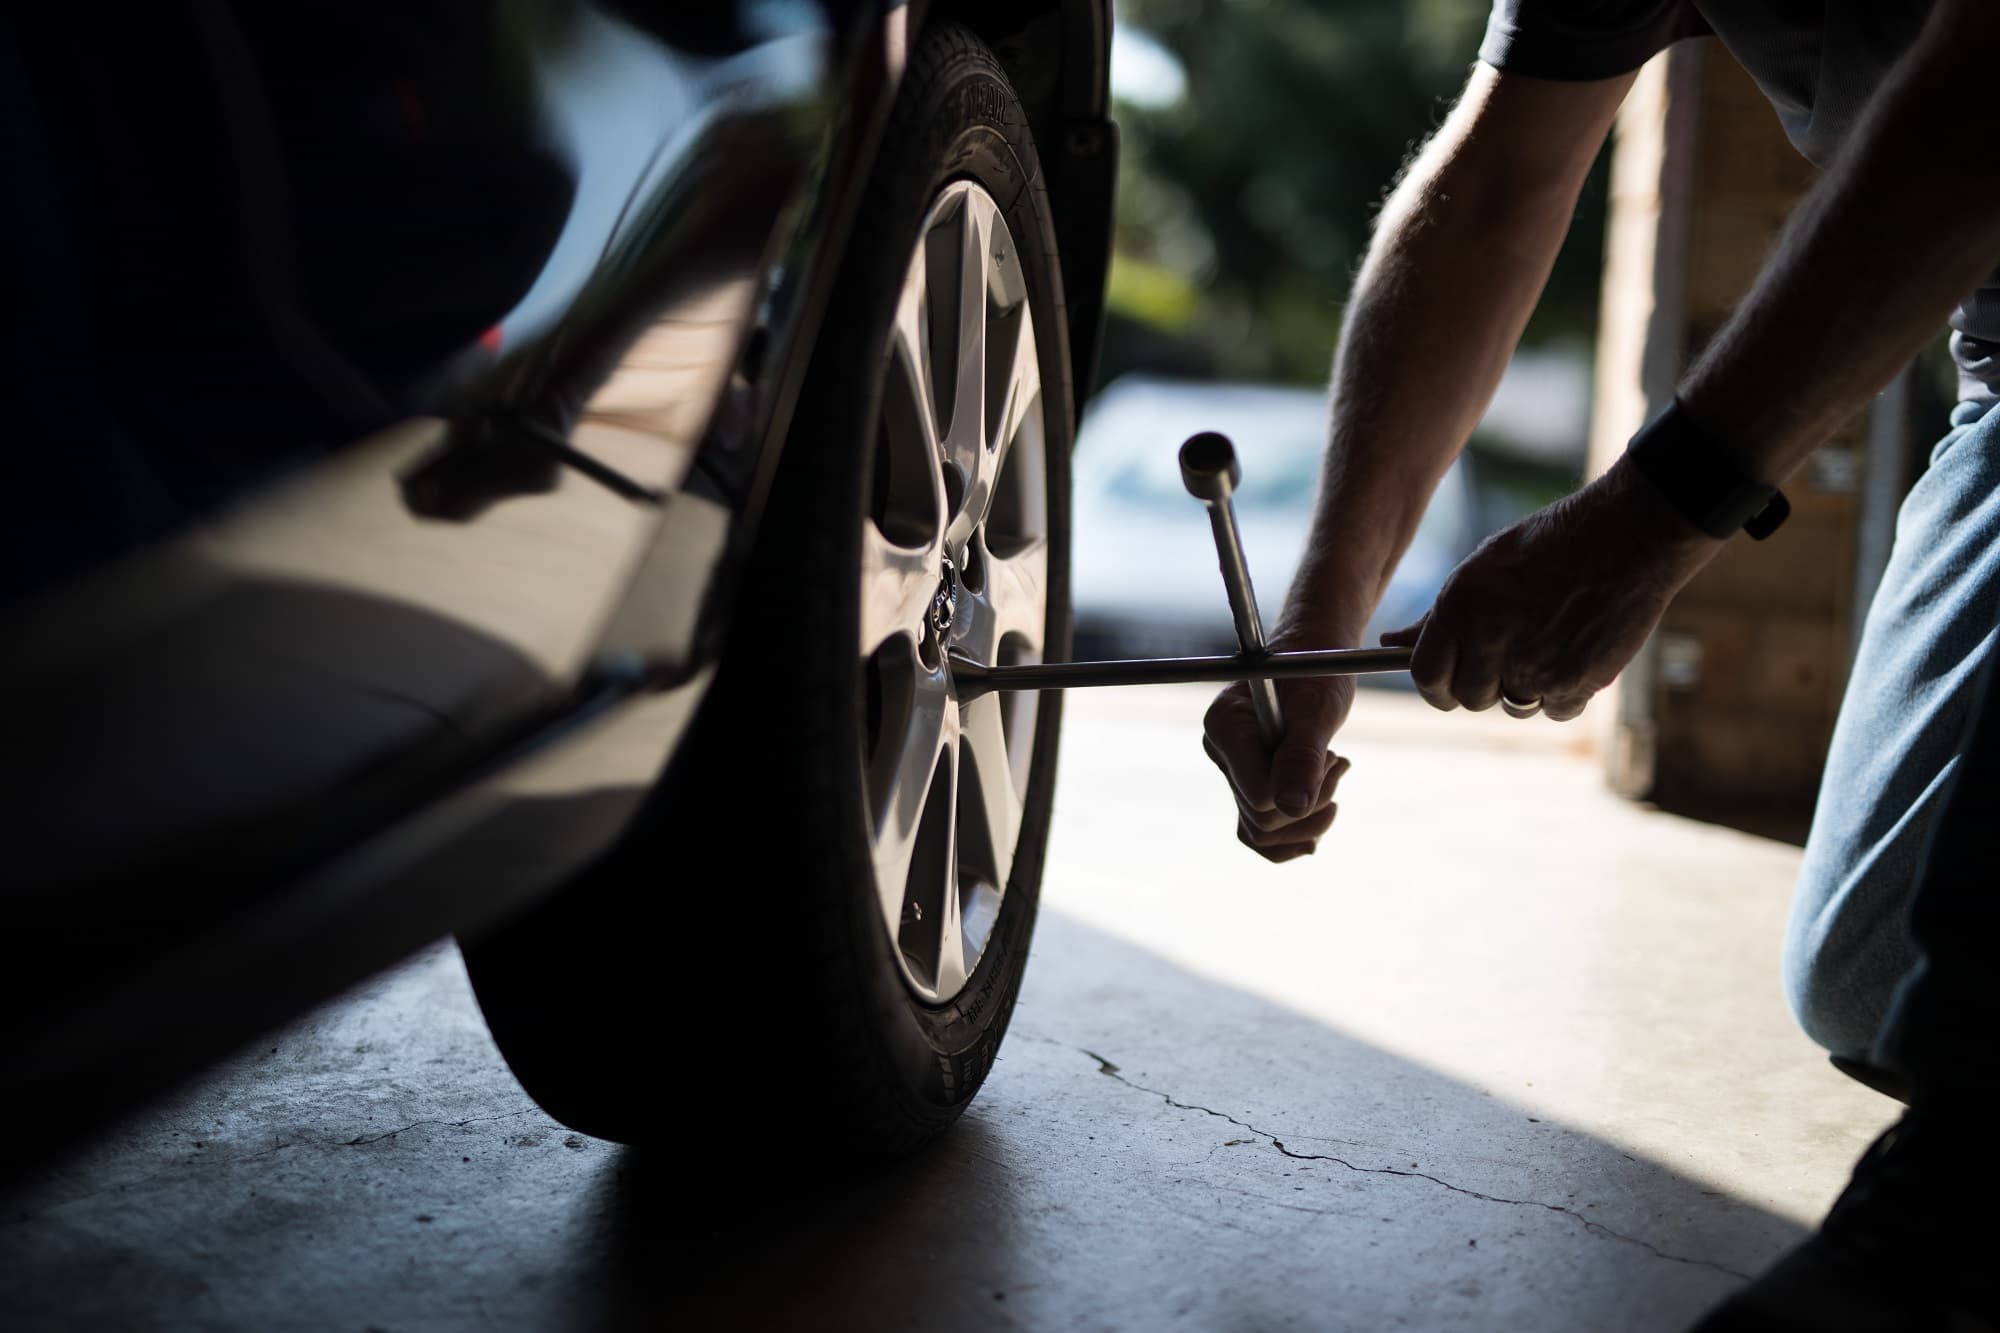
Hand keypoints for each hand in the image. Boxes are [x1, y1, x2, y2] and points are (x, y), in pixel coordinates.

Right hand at [1203, 633, 1355, 862]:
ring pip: (1261, 833)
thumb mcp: (1317, 710)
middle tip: (1339, 761)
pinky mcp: (1247, 786)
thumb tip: (1291, 806)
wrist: (1314, 660)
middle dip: (1312, 800)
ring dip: (1308, 819)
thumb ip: (1302, 756)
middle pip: (1261, 819)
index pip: (1259, 795)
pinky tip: (1321, 819)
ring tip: (1333, 777)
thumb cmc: (1316, 674)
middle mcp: (1220, 753)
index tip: (1331, 755)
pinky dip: (1293, 835)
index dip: (1303, 788)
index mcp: (1223, 728)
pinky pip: (1259, 834)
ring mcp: (1232, 773)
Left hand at [1381, 459, 1720, 719]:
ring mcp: (1533, 666)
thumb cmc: (1549, 546)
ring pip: (1513, 707)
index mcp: (1458, 609)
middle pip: (1470, 698)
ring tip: (1548, 640)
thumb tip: (1389, 643)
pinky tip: (1576, 649)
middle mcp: (1490, 641)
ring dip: (1525, 687)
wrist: (1629, 535)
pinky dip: (1564, 691)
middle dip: (1484, 685)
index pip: (1427, 677)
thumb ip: (1437, 616)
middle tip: (1509, 655)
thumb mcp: (1482, 568)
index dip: (1437, 686)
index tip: (1449, 684)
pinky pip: (1555, 709)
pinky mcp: (1576, 683)